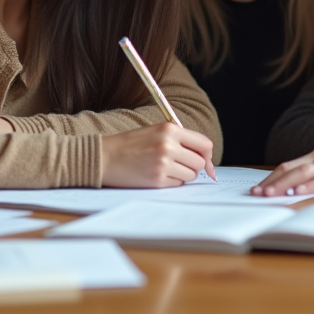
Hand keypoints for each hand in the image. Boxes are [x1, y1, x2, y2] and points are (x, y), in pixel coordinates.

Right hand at [100, 122, 215, 187]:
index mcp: (170, 129)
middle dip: (193, 166)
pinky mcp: (157, 179)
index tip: (207, 163)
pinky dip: (171, 182)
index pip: (204, 144)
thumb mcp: (156, 132)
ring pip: (191, 175)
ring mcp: (163, 163)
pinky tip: (156, 174)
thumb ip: (180, 140)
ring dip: (182, 175)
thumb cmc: (130, 144)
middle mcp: (169, 145)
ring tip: (165, 168)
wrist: (105, 157)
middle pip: (200, 162)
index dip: (208, 156)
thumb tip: (206, 159)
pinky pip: (177, 184)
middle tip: (179, 165)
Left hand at [251, 136, 313, 196]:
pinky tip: (299, 192)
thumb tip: (300, 189)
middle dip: (271, 182)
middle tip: (255, 193)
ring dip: (284, 184)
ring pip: (304, 173)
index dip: (272, 177)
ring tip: (268, 194)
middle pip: (291, 169)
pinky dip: (310, 186)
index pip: (289, 165)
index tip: (257, 188)